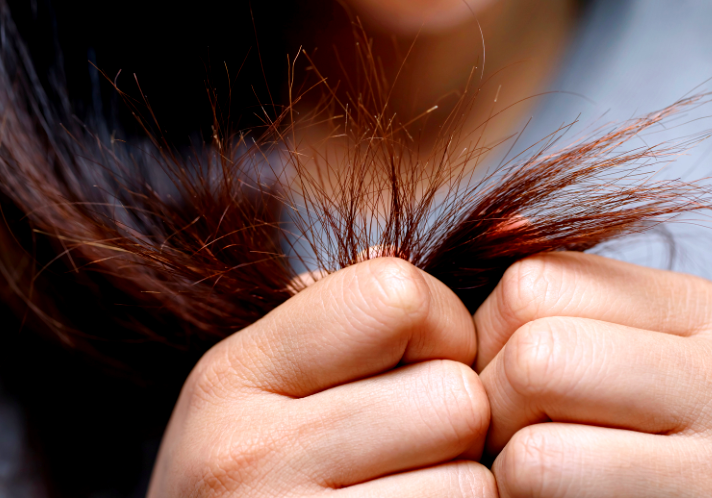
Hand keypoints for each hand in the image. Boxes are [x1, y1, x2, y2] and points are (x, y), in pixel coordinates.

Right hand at [147, 258, 495, 496]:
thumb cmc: (260, 474)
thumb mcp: (267, 385)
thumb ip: (342, 312)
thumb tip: (451, 245)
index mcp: (232, 373)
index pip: (397, 293)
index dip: (440, 322)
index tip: (425, 358)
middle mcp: (245, 453)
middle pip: (453, 392)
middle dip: (456, 414)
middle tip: (418, 440)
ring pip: (472, 476)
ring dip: (460, 481)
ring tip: (407, 486)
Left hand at [474, 252, 711, 496]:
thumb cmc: (643, 451)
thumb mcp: (619, 358)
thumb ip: (564, 303)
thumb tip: (506, 224)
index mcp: (703, 310)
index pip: (534, 282)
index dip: (487, 338)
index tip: (507, 386)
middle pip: (534, 349)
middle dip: (495, 404)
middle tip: (514, 441)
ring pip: (536, 430)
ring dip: (507, 462)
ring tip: (543, 478)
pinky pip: (545, 478)